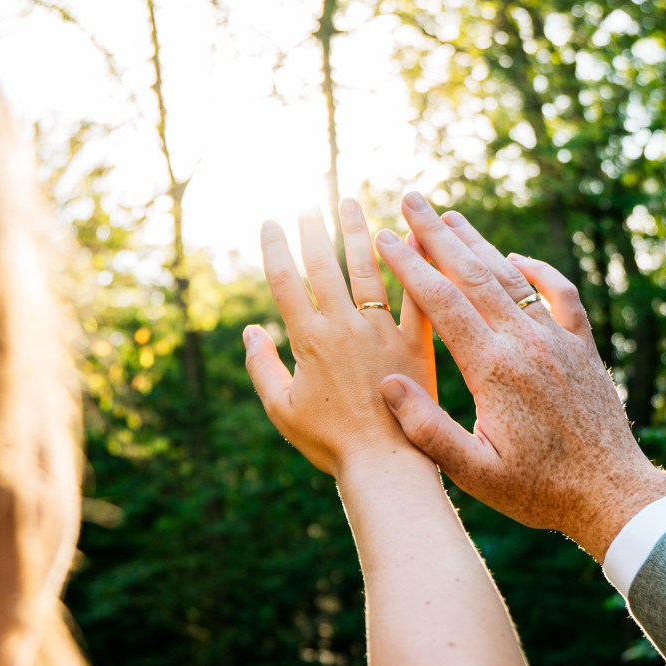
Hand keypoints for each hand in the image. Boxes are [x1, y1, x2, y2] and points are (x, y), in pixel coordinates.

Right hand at [244, 199, 435, 478]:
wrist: (385, 465)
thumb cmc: (329, 443)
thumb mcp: (281, 410)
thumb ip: (261, 366)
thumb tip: (250, 331)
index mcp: (309, 341)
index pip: (285, 282)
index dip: (275, 248)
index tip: (272, 220)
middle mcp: (344, 327)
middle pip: (325, 266)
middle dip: (315, 229)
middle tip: (311, 200)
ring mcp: (382, 332)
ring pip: (368, 270)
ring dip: (358, 233)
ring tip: (352, 203)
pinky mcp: (416, 342)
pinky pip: (415, 296)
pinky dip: (414, 266)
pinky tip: (412, 238)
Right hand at [374, 193, 665, 561]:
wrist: (612, 495)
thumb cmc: (540, 490)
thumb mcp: (475, 473)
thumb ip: (428, 429)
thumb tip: (387, 383)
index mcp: (495, 369)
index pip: (442, 302)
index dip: (410, 265)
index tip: (384, 237)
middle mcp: (527, 343)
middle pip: (475, 273)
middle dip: (437, 233)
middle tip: (410, 199)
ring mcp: (559, 341)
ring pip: (513, 276)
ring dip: (479, 242)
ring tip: (451, 215)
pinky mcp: (583, 348)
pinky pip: (560, 295)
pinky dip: (538, 270)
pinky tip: (518, 257)